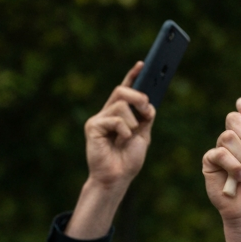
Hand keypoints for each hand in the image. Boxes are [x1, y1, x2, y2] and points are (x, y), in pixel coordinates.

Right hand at [85, 62, 154, 189]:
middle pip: (121, 91)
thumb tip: (148, 103)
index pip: (126, 90)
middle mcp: (107, 113)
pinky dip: (124, 130)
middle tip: (146, 106)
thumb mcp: (143, 135)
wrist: (117, 177)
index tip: (143, 64)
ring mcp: (98, 119)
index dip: (133, 76)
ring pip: (120, 105)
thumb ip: (145, 118)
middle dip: (137, 96)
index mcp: (120, 113)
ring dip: (133, 121)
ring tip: (130, 135)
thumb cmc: (128, 159)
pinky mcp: (92, 127)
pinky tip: (122, 140)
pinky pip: (115, 119)